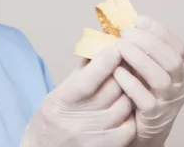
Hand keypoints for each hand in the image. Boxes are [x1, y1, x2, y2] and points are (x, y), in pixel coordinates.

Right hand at [20, 45, 135, 146]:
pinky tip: (123, 108)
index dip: (104, 62)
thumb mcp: (58, 92)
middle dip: (120, 71)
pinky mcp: (108, 146)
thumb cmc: (53, 118)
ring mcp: (95, 135)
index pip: (88, 80)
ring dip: (127, 92)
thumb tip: (99, 47)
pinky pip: (130, 124)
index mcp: (61, 102)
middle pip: (111, 89)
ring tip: (123, 86)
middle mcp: (78, 121)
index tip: (115, 47)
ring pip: (124, 104)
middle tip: (126, 60)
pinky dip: (129, 113)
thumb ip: (80, 72)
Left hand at [114, 15, 183, 145]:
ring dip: (139, 59)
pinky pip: (145, 99)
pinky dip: (131, 83)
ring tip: (119, 48)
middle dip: (147, 42)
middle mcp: (179, 84)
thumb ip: (136, 46)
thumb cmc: (141, 89)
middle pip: (171, 60)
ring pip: (160, 78)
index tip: (138, 20)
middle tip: (124, 34)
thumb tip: (115, 21)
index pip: (177, 46)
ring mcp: (168, 101)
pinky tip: (116, 71)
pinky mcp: (154, 116)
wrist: (143, 126)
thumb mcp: (143, 65)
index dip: (159, 31)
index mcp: (179, 68)